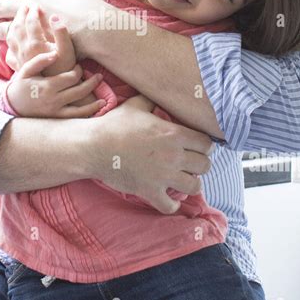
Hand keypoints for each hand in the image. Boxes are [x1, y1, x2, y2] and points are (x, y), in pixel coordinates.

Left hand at [5, 1, 75, 74]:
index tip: (36, 5)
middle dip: (20, 14)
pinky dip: (9, 43)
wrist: (56, 91)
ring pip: (10, 37)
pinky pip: (9, 52)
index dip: (33, 11)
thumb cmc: (65, 70)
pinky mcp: (19, 66)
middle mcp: (24, 50)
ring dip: (12, 25)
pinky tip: (12, 41)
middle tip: (26, 6)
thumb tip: (54, 16)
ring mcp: (20, 58)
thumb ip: (61, 32)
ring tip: (17, 19)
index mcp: (35, 44)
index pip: (31, 22)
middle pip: (17, 27)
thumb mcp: (68, 51)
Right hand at [6, 54, 105, 118]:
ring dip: (94, 97)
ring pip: (80, 105)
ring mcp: (56, 111)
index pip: (71, 77)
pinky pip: (76, 116)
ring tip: (102, 91)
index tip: (78, 68)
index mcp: (47, 86)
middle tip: (98, 76)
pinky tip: (100, 105)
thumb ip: (40, 60)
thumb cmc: (21, 85)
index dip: (78, 71)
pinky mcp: (57, 118)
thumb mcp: (26, 70)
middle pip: (79, 89)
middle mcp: (53, 100)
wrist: (12, 105)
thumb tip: (55, 53)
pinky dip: (89, 111)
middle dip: (91, 82)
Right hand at [91, 94, 213, 214]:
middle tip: (191, 164)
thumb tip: (158, 94)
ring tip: (183, 181)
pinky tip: (169, 199)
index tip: (197, 148)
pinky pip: (170, 206)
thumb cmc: (114, 125)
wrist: (94, 146)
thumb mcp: (135, 105)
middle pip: (205, 165)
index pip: (206, 144)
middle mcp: (173, 155)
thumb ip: (152, 100)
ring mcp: (162, 175)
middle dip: (200, 165)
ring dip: (190, 184)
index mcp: (173, 134)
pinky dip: (171, 205)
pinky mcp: (149, 191)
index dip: (204, 146)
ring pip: (194, 186)